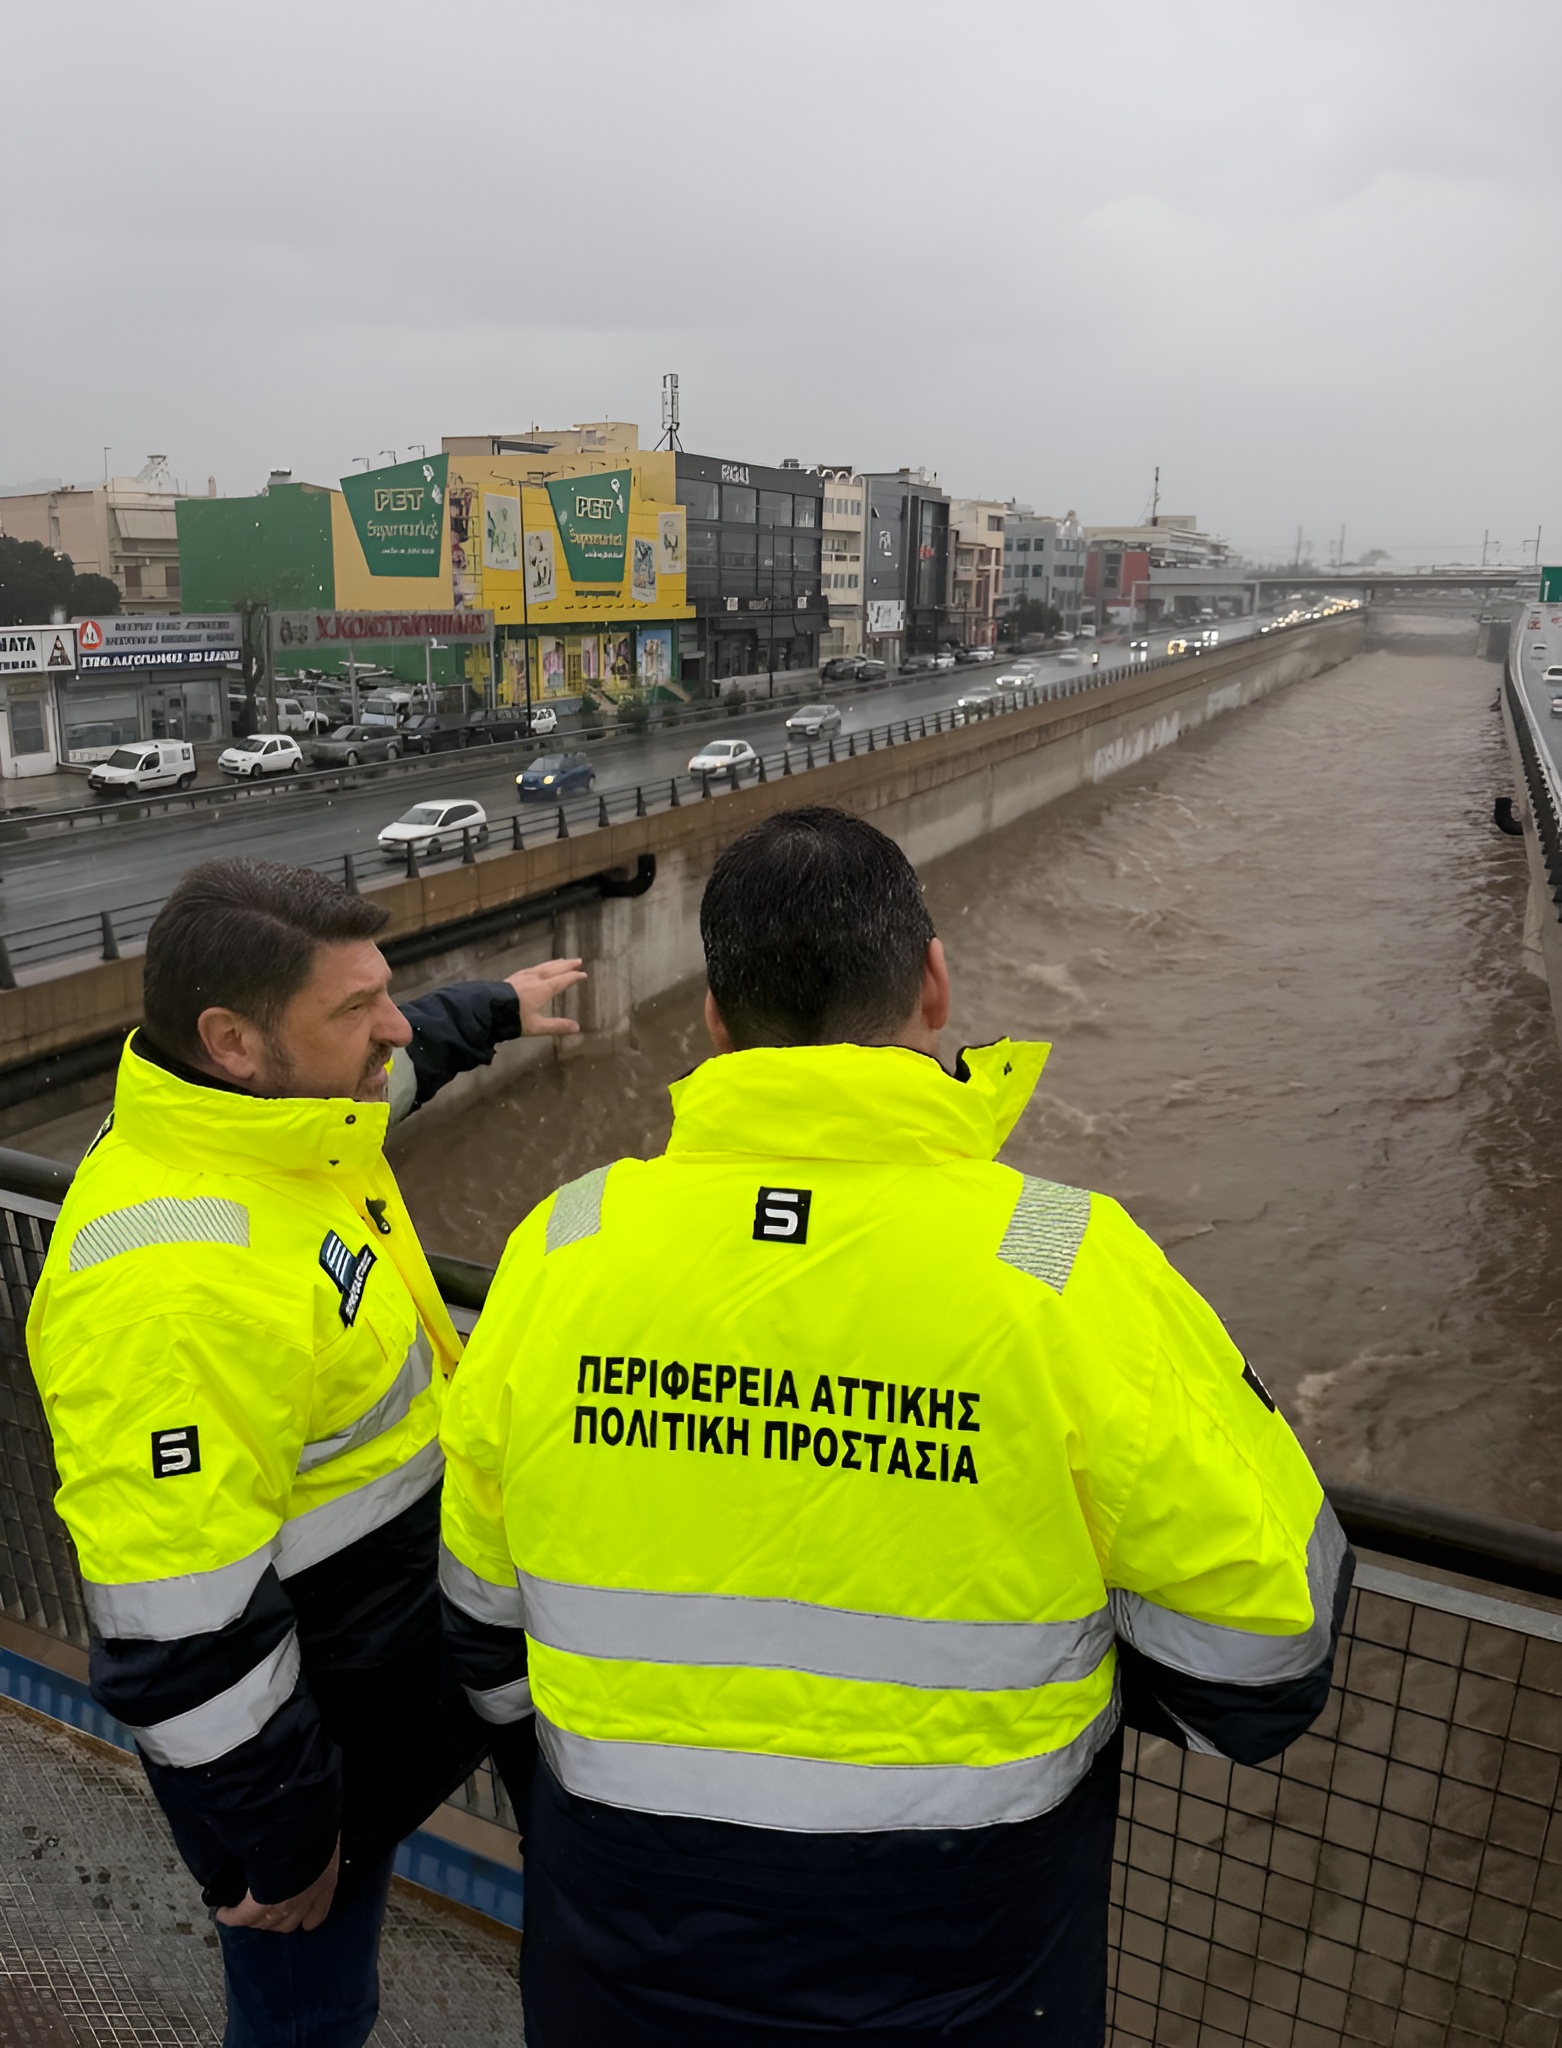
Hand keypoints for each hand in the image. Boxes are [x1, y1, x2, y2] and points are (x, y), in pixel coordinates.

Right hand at [215, 1841, 339, 1932]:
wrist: (299, 1838)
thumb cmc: (318, 1832)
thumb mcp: (325, 1839)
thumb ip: (320, 1847)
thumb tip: (316, 1838)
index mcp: (325, 1887)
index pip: (315, 1917)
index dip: (305, 1917)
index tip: (298, 1913)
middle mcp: (304, 1904)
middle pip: (286, 1924)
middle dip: (277, 1919)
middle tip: (267, 1907)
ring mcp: (281, 1909)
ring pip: (264, 1923)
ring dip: (254, 1918)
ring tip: (244, 1911)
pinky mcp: (257, 1907)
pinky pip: (241, 1917)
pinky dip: (230, 1916)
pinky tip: (222, 1912)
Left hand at [507, 957, 585, 1036]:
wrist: (487, 1009)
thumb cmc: (513, 1018)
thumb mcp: (536, 1026)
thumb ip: (556, 1026)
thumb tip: (577, 1028)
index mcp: (543, 990)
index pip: (562, 981)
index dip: (573, 977)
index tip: (583, 974)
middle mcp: (535, 980)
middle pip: (554, 970)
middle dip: (566, 966)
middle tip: (578, 960)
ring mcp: (523, 977)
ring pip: (542, 967)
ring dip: (554, 963)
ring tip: (562, 960)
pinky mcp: (513, 978)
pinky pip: (531, 968)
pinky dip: (540, 966)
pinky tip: (537, 968)